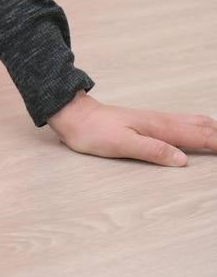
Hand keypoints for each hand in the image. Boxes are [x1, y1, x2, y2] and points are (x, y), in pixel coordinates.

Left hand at [47, 91, 216, 166]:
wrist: (74, 116)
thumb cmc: (94, 131)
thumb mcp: (122, 144)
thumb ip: (153, 150)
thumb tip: (183, 160)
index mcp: (159, 128)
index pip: (199, 136)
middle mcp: (161, 122)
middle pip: (201, 126)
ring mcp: (155, 121)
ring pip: (193, 122)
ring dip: (212, 130)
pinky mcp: (148, 123)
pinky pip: (182, 124)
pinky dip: (199, 128)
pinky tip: (198, 131)